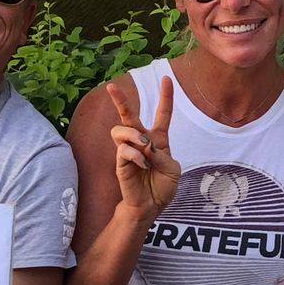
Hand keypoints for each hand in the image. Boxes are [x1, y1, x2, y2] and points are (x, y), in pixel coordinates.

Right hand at [104, 77, 181, 219]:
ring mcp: (129, 150)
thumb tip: (145, 146)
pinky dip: (135, 155)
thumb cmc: (162, 187)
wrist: (151, 205)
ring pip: (121, 129)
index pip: (163, 114)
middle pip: (128, 115)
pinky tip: (143, 165)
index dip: (165, 96)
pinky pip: (123, 149)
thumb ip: (163, 155)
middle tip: (111, 86)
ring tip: (144, 147)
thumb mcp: (173, 169)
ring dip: (133, 135)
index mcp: (159, 139)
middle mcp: (142, 141)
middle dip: (119, 100)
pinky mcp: (120, 162)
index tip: (167, 79)